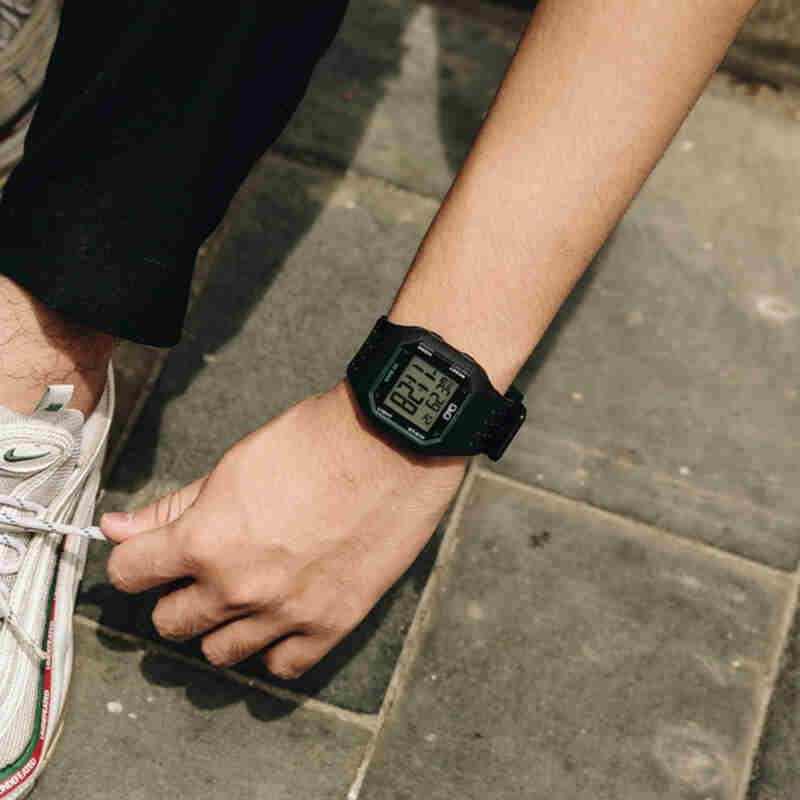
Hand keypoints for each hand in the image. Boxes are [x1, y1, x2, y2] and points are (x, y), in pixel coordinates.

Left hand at [102, 380, 467, 678]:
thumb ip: (173, 506)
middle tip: (205, 568)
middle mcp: (237, 588)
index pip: (129, 573)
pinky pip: (281, 666)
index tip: (151, 554)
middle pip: (169, 623)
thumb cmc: (314, 442)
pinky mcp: (332, 624)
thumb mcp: (233, 466)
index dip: (136, 560)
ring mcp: (286, 613)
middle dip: (178, 594)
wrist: (391, 445)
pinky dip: (274, 647)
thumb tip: (117, 528)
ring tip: (247, 590)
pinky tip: (283, 615)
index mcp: (204, 541)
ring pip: (219, 652)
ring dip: (222, 624)